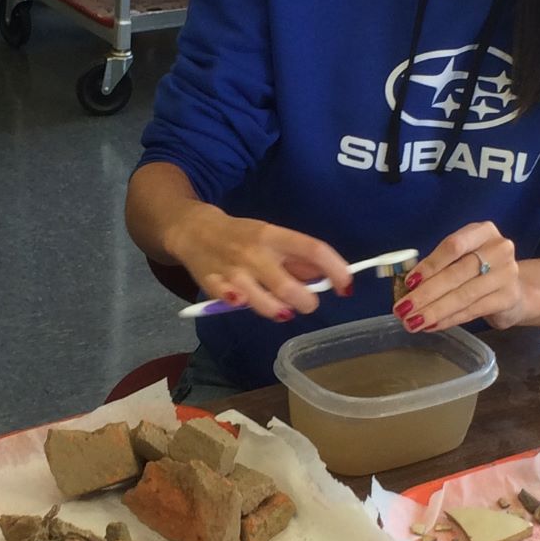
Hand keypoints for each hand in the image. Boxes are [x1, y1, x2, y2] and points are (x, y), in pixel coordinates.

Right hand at [171, 207, 354, 322]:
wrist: (192, 229)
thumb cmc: (240, 236)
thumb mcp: (271, 237)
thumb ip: (297, 258)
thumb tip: (327, 276)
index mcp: (273, 235)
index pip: (313, 250)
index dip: (336, 270)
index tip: (347, 286)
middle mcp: (255, 253)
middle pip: (291, 288)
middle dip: (307, 302)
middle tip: (307, 302)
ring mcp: (233, 272)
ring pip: (266, 304)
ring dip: (281, 311)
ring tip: (281, 308)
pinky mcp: (214, 286)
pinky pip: (236, 306)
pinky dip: (246, 307)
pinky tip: (246, 300)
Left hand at [401, 222, 528, 331]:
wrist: (515, 289)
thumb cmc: (480, 270)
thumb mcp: (463, 258)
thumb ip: (440, 266)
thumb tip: (408, 287)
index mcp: (484, 231)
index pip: (453, 246)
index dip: (429, 265)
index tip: (408, 282)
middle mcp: (499, 249)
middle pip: (456, 273)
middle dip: (425, 294)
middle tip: (402, 309)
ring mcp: (507, 274)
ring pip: (463, 295)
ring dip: (434, 311)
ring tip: (412, 321)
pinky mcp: (508, 298)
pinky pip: (472, 311)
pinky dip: (448, 319)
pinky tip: (431, 325)